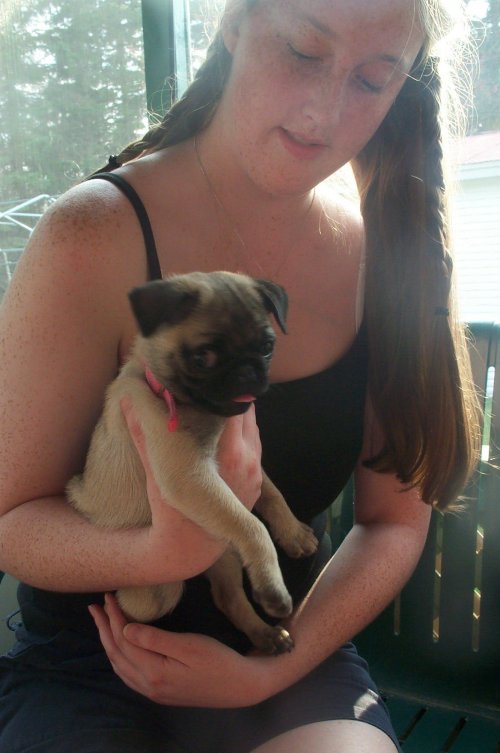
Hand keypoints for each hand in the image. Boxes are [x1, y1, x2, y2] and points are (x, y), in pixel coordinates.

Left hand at [90, 594, 272, 707]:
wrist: (240, 686)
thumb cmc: (219, 661)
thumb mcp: (190, 645)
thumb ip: (155, 639)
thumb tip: (125, 630)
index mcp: (154, 672)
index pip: (123, 640)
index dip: (113, 617)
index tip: (109, 596)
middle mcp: (149, 685)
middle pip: (117, 654)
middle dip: (104, 629)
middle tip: (96, 606)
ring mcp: (154, 691)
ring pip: (121, 666)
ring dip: (109, 642)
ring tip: (102, 623)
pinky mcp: (161, 691)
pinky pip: (129, 674)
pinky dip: (119, 657)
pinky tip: (121, 648)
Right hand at [120, 397, 262, 580]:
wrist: (191, 549)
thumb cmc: (171, 511)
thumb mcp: (157, 469)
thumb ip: (144, 431)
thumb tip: (128, 398)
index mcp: (230, 454)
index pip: (232, 405)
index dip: (217, 389)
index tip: (202, 381)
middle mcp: (249, 460)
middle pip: (246, 410)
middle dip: (225, 398)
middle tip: (205, 389)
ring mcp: (256, 471)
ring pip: (252, 425)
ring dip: (233, 415)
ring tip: (211, 405)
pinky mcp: (258, 480)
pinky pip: (253, 444)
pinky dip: (239, 433)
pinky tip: (219, 431)